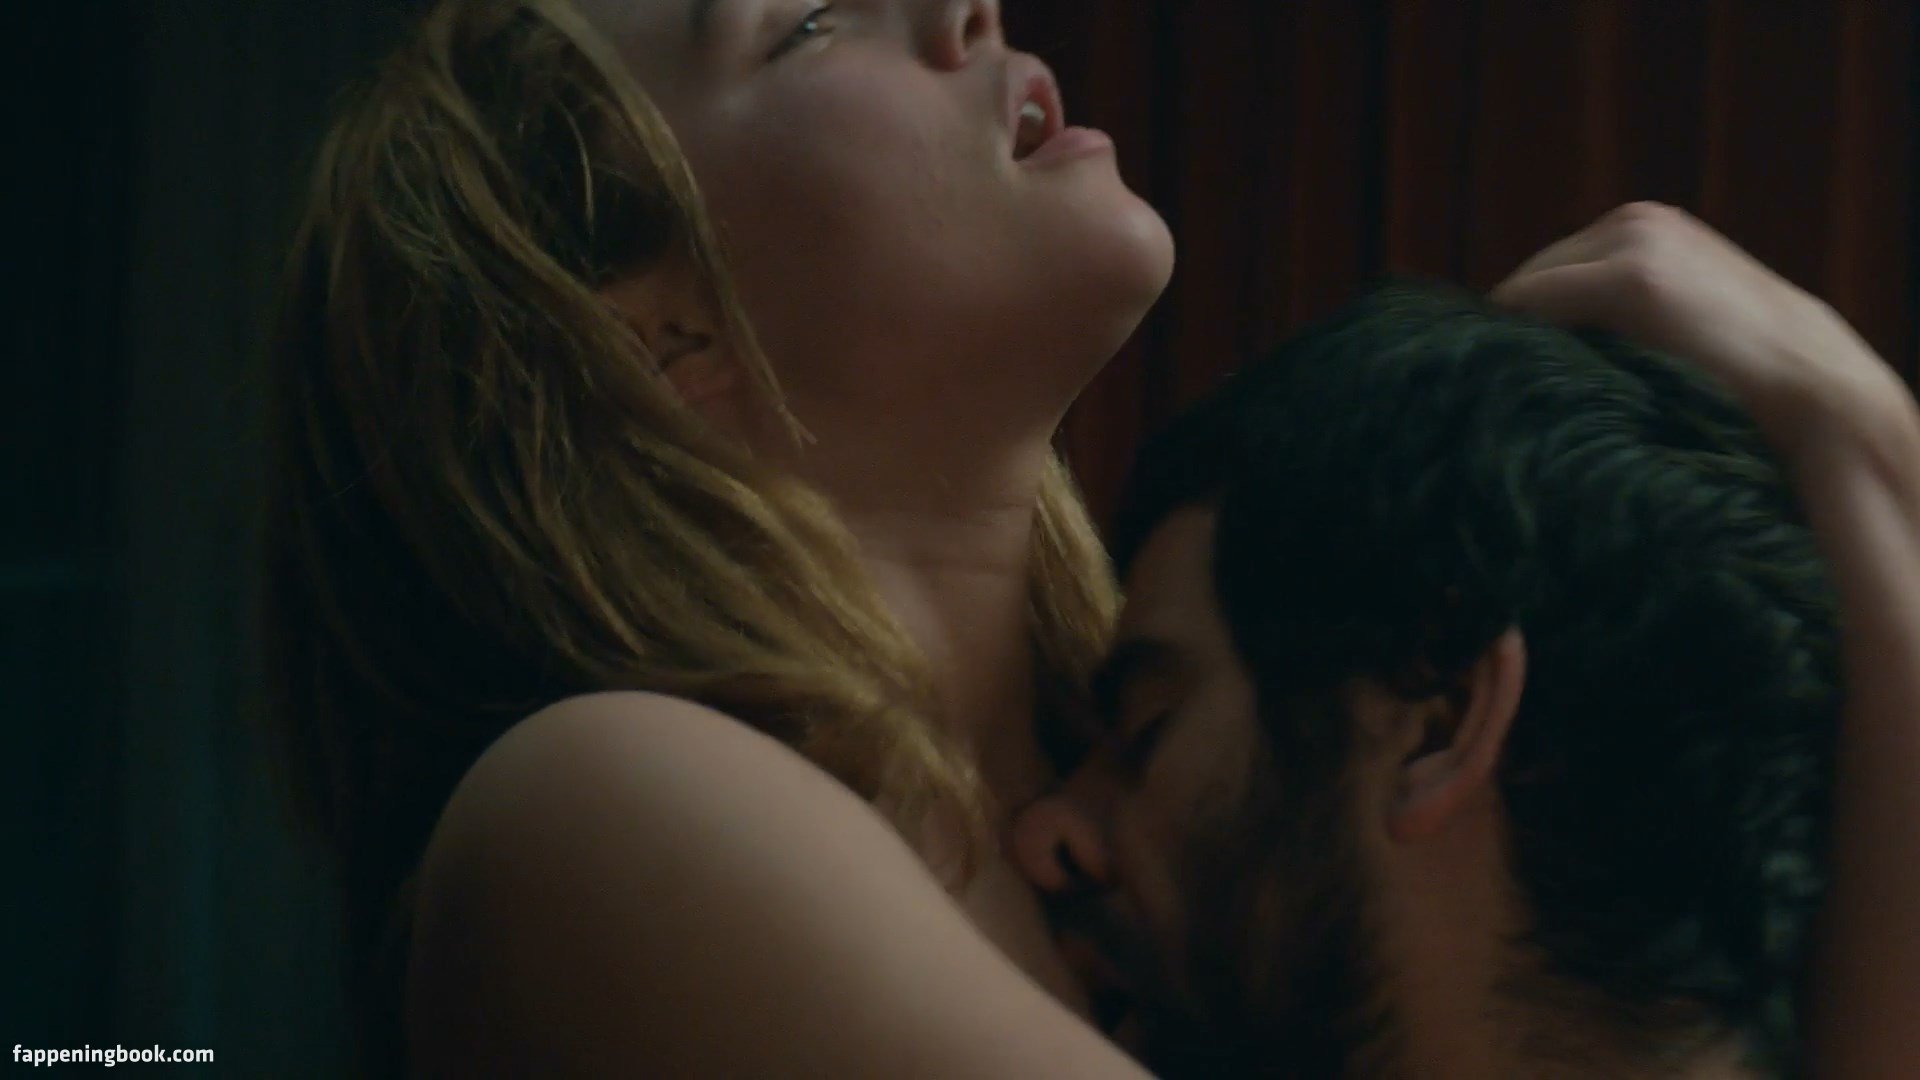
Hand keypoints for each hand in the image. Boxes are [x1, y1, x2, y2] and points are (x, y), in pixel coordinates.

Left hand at [1490, 202, 1917, 464]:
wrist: (1812, 384)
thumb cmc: (1742, 372)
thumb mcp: (1677, 319)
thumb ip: (1621, 314)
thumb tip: (1534, 345)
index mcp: (1644, 226)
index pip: (1548, 269)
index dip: (1514, 321)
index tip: (1486, 364)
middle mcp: (1635, 221)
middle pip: (1531, 276)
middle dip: (1507, 327)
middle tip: (1480, 378)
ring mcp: (1634, 242)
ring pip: (1528, 289)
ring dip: (1508, 333)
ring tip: (1491, 383)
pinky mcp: (1634, 277)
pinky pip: (1534, 303)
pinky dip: (1509, 334)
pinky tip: (1497, 369)